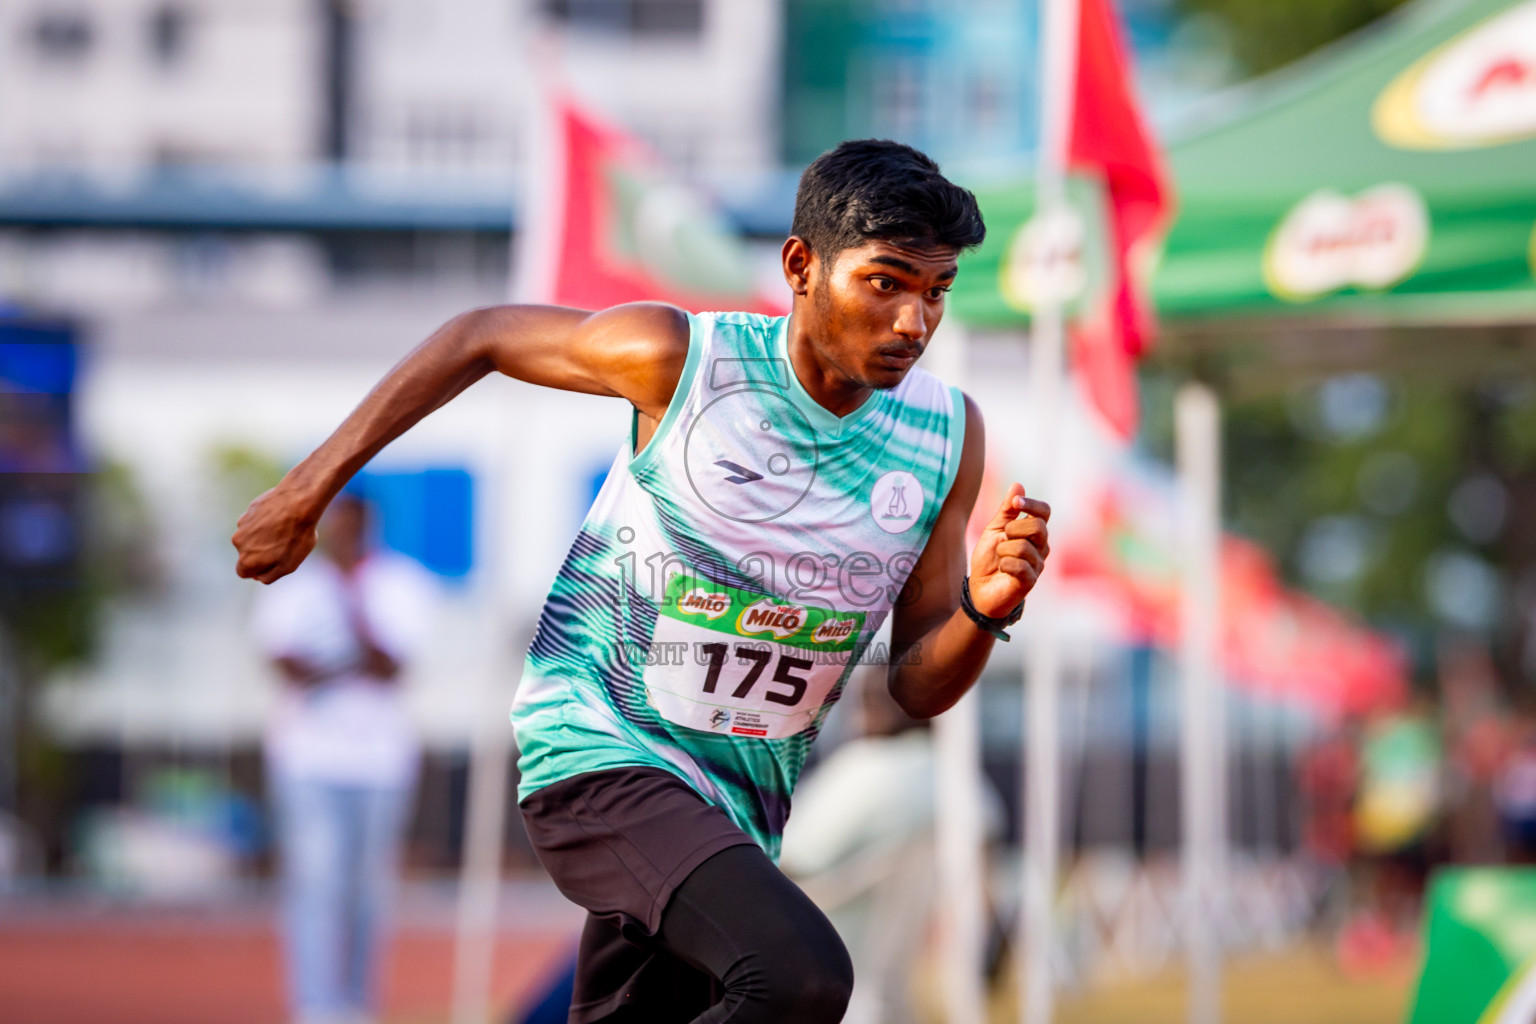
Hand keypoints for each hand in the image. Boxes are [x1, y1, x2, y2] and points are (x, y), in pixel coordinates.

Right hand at [233, 483, 321, 583]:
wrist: (299, 502)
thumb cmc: (296, 536)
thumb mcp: (288, 565)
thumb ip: (269, 576)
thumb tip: (258, 577)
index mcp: (246, 559)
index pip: (244, 572)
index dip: (259, 569)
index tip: (275, 561)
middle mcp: (238, 542)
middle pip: (247, 553)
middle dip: (262, 552)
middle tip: (283, 544)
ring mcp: (242, 524)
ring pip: (252, 536)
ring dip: (264, 536)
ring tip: (285, 529)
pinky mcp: (249, 510)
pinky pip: (256, 521)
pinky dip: (266, 522)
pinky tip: (282, 517)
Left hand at [967, 482, 1049, 618]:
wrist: (980, 589)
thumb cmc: (989, 558)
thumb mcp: (994, 529)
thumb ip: (1006, 510)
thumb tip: (1018, 485)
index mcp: (1034, 531)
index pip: (1044, 511)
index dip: (1031, 504)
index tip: (1015, 504)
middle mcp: (1041, 546)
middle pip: (1037, 526)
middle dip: (1012, 529)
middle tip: (1002, 539)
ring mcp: (1038, 564)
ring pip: (1023, 546)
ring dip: (1003, 550)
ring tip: (1000, 558)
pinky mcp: (1031, 581)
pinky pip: (1020, 565)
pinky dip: (1005, 564)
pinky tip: (1002, 569)